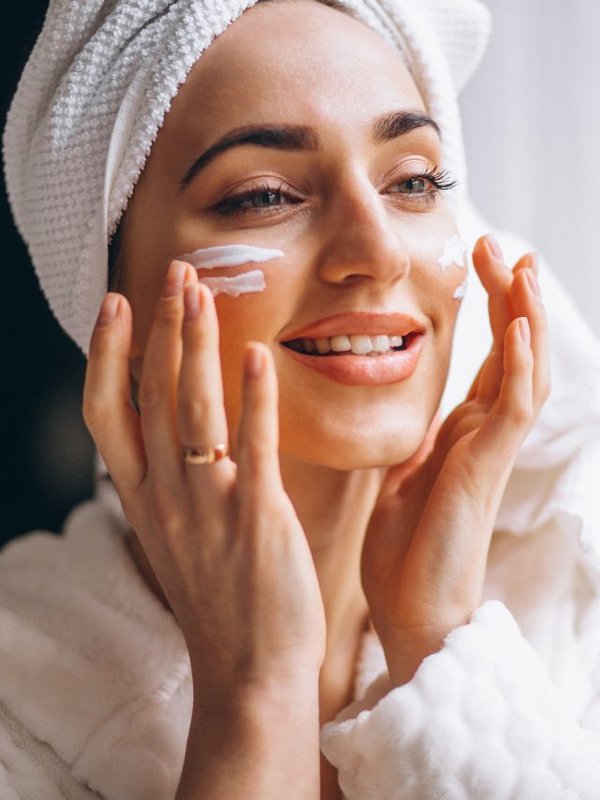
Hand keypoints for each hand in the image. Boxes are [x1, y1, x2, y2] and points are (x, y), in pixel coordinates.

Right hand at [83, 261, 325, 698]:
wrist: (248, 671)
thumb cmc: (218, 599)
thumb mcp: (175, 536)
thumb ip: (171, 481)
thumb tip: (179, 430)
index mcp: (141, 498)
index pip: (106, 413)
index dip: (106, 355)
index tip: (116, 305)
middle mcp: (164, 496)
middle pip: (152, 394)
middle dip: (160, 327)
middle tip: (174, 273)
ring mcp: (208, 506)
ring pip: (192, 408)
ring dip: (195, 345)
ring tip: (201, 292)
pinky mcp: (256, 518)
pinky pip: (252, 446)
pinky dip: (253, 398)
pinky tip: (257, 355)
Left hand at [361, 235, 549, 684]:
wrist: (408, 612)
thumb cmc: (403, 550)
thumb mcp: (401, 474)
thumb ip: (414, 437)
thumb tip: (399, 406)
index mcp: (463, 433)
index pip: (490, 358)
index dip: (494, 310)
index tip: (482, 261)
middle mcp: (484, 435)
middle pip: (513, 352)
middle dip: (511, 298)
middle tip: (502, 246)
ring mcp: (490, 451)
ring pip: (525, 371)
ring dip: (526, 318)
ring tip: (522, 266)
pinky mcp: (486, 470)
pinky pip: (512, 410)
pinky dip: (517, 366)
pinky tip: (516, 328)